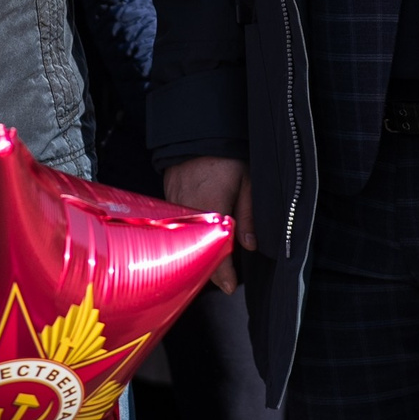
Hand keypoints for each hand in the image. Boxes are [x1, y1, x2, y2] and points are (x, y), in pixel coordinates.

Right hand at [162, 155, 252, 293]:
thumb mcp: (247, 181)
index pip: (217, 249)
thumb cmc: (225, 156)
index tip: (232, 287)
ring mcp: (175, 207)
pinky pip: (179, 227)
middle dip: (212, 269)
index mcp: (211, 207)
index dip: (224, 273)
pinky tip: (199, 241)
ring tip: (215, 266)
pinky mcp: (168, 203)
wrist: (195, 133)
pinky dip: (189, 237)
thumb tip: (250, 246)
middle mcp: (189, 212)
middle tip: (226, 282)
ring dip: (199, 252)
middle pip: (198, 250)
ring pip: (186, 240)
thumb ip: (248, 215)